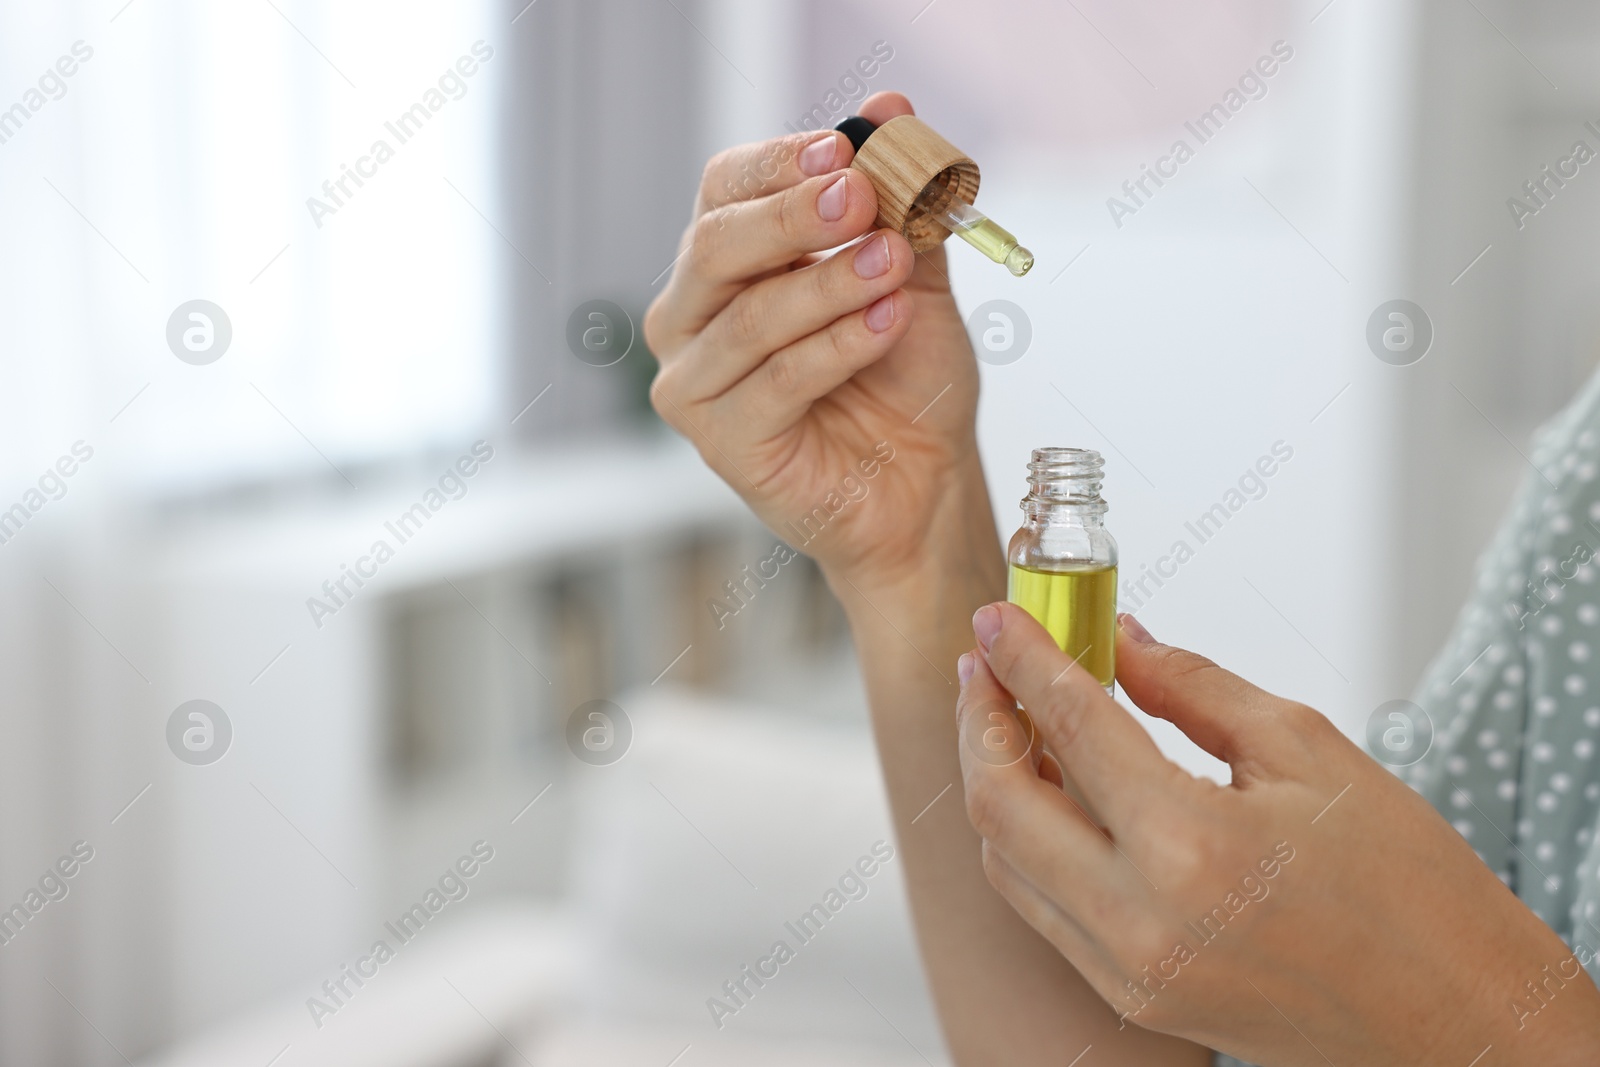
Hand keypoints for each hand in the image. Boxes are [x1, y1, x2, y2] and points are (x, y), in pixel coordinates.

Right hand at [644, 93, 987, 590]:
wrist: (927, 481)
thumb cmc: (905, 380)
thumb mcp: (911, 276)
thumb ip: (899, 198)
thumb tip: (891, 105)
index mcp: (724, 265)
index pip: (724, 191)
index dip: (777, 164)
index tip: (845, 148)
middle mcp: (690, 319)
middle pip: (717, 246)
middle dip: (794, 216)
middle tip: (862, 196)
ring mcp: (695, 384)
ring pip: (751, 317)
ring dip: (829, 284)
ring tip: (893, 264)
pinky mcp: (722, 444)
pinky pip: (776, 382)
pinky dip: (838, 346)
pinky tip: (887, 324)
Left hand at [955, 603, 1599, 1064]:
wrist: (1454, 1021)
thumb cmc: (1408, 889)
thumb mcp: (1308, 751)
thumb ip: (1194, 689)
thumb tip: (1123, 639)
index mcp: (1189, 846)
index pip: (1069, 724)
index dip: (1022, 659)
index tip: (998, 619)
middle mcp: (1139, 919)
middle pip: (999, 801)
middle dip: (980, 718)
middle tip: (987, 664)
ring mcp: (1127, 972)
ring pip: (1005, 860)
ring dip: (995, 780)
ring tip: (1015, 718)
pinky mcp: (1130, 999)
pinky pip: (1041, 909)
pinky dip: (1028, 841)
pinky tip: (1052, 793)